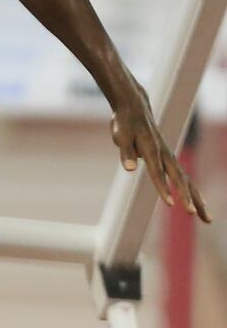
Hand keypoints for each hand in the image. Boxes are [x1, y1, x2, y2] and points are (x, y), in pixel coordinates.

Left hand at [111, 92, 206, 223]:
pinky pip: (184, 178)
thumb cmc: (125, 123)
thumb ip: (126, 152)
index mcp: (152, 150)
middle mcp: (165, 155)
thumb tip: (129, 169)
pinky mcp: (169, 160)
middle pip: (179, 179)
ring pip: (187, 181)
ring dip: (196, 199)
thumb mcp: (121, 135)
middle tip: (194, 214)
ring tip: (206, 219)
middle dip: (187, 197)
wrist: (135, 108)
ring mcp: (169, 157)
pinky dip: (192, 192)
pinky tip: (200, 204)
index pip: (158, 173)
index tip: (170, 203)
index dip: (163, 188)